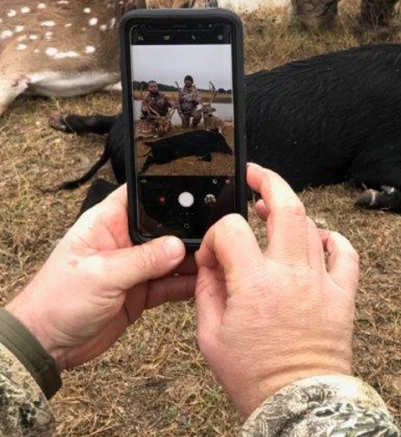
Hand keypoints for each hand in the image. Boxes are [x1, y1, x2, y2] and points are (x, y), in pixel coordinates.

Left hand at [5, 185, 195, 371]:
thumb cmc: (57, 301)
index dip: (165, 192)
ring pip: (170, 256)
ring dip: (190, 259)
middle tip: (213, 234)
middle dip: (186, 229)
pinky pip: (169, 283)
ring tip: (215, 258)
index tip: (195, 194)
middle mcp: (122, 240)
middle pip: (162, 226)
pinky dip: (185, 284)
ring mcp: (133, 267)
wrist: (47, 346)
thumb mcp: (101, 275)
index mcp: (106, 222)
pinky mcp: (139, 292)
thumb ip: (141, 260)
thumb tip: (177, 246)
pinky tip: (203, 282)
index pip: (140, 196)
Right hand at [195, 163, 357, 418]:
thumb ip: (206, 290)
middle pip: (287, 206)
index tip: (213, 253)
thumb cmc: (254, 377)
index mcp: (255, 285)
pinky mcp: (342, 296)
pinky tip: (320, 237)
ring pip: (311, 226)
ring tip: (274, 212)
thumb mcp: (210, 336)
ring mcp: (321, 283)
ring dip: (291, 212)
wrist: (298, 406)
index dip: (216, 234)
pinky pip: (346, 254)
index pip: (232, 230)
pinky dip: (334, 239)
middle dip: (268, 182)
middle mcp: (291, 275)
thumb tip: (210, 261)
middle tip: (254, 175)